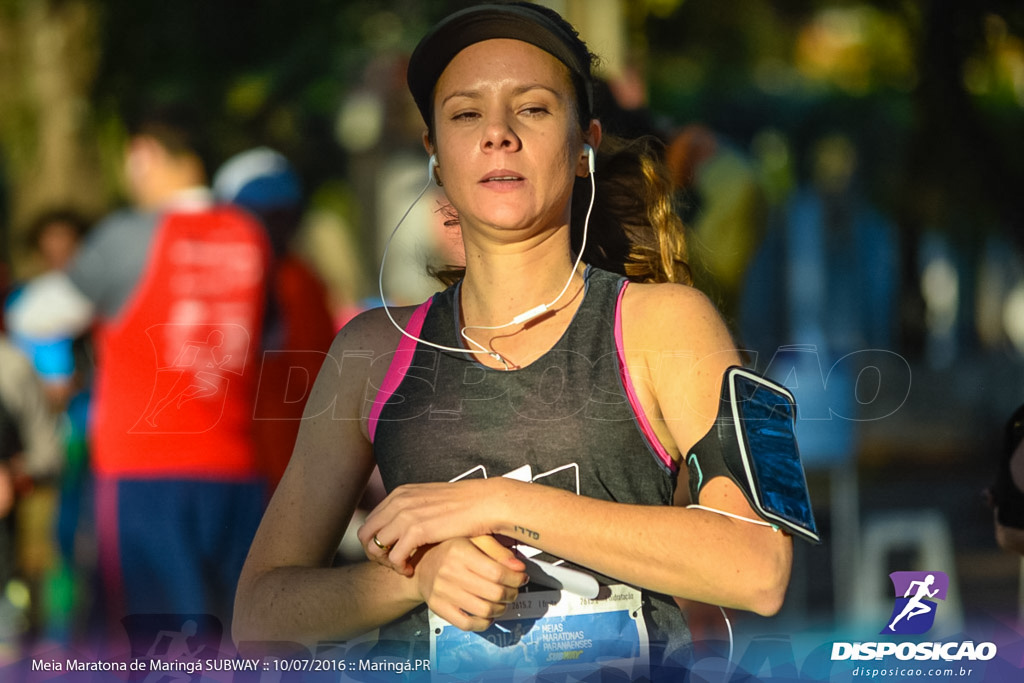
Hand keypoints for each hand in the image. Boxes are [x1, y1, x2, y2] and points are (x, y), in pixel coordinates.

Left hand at [358, 478, 509, 573]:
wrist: (486, 503)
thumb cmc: (465, 506)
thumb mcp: (431, 502)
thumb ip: (414, 510)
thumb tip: (404, 527)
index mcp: (400, 494)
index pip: (371, 521)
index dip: (376, 541)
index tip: (393, 553)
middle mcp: (398, 501)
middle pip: (365, 534)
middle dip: (375, 554)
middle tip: (394, 564)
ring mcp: (405, 515)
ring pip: (374, 547)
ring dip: (385, 563)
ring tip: (403, 568)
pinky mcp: (416, 530)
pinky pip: (394, 557)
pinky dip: (399, 568)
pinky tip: (412, 570)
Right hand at [411, 536, 526, 631]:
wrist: (422, 565)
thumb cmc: (453, 550)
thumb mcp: (474, 540)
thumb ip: (498, 551)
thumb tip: (519, 568)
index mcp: (460, 551)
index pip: (497, 572)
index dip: (515, 579)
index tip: (522, 578)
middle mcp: (449, 572)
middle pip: (493, 593)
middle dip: (511, 594)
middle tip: (514, 591)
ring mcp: (442, 592)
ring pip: (484, 610)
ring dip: (501, 609)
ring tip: (502, 602)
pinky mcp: (438, 608)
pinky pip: (467, 624)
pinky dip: (483, 623)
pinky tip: (488, 614)